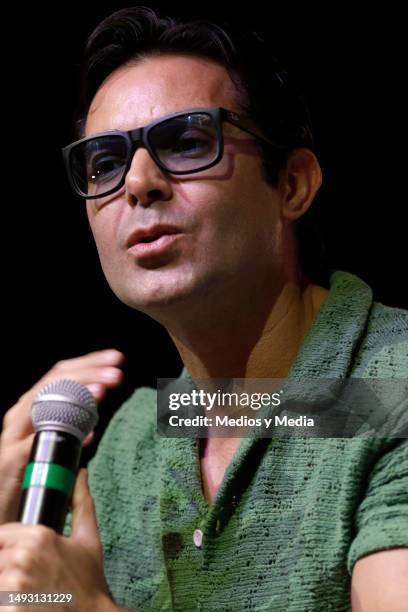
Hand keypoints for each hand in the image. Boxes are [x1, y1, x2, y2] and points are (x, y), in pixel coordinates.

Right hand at [0, 350, 124, 523]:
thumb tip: (98, 395)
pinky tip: (88, 435)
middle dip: (88, 372)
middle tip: (115, 373)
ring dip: (76, 394)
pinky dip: (63, 434)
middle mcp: (21, 414)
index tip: (116, 359)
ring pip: (44, 402)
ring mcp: (14, 435)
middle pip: (54, 381)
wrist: (4, 507)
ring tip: (103, 390)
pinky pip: (39, 442)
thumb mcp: (56, 437)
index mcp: (32, 405)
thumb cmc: (31, 472)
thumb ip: (73, 415)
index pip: (61, 373)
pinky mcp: (12, 460)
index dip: (89, 362)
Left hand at [0, 469, 122, 611]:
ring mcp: (14, 585)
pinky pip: (1, 601)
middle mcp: (23, 557)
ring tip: (28, 594)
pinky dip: (9, 604)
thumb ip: (80, 502)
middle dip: (6, 568)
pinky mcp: (9, 609)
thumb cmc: (89, 583)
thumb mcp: (88, 539)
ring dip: (7, 588)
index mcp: (38, 536)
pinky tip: (26, 605)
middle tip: (28, 581)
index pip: (2, 535)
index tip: (21, 560)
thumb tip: (80, 474)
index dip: (9, 547)